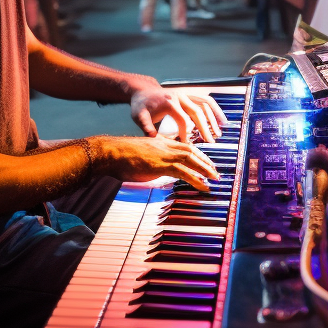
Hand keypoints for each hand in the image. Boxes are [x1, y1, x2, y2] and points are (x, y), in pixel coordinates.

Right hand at [101, 134, 219, 191]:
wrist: (112, 153)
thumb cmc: (122, 155)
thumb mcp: (141, 153)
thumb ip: (152, 158)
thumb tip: (156, 167)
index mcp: (161, 141)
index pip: (185, 145)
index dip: (198, 153)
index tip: (205, 160)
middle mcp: (166, 145)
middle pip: (192, 151)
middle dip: (206, 161)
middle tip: (215, 171)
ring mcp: (164, 155)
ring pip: (191, 160)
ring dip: (205, 169)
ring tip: (215, 178)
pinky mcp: (161, 165)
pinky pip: (184, 172)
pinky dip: (196, 179)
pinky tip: (203, 186)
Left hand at [130, 86, 227, 143]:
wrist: (144, 90)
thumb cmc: (141, 105)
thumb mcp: (138, 115)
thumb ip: (145, 126)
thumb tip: (153, 137)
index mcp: (169, 103)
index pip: (183, 119)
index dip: (187, 133)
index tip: (188, 145)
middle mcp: (181, 96)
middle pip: (198, 111)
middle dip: (205, 128)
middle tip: (210, 142)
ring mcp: (187, 93)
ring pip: (205, 104)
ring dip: (214, 118)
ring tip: (219, 133)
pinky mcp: (190, 94)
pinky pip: (206, 100)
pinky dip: (215, 109)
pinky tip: (221, 120)